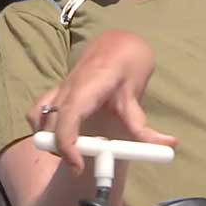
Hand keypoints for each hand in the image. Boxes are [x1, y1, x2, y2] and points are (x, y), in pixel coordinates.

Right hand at [26, 30, 176, 172]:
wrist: (118, 39)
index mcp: (86, 87)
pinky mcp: (58, 90)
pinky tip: (61, 137)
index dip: (67, 145)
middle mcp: (67, 88)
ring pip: (38, 116)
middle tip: (80, 164)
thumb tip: (167, 145)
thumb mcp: (136, 92)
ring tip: (70, 150)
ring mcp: (59, 87)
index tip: (79, 166)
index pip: (67, 117)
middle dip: (60, 149)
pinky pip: (40, 110)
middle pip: (49, 123)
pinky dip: (43, 127)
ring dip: (47, 137)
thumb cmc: (127, 61)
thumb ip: (144, 123)